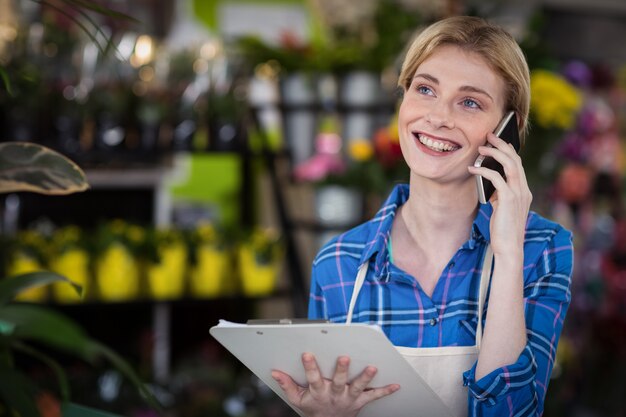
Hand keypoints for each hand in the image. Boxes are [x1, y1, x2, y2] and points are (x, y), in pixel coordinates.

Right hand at [271, 353, 399, 416]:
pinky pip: (373, 396)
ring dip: (365, 378)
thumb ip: (287, 384)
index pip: (313, 378)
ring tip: (372, 367)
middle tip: (343, 357)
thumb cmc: (313, 409)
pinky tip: (396, 384)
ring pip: (357, 387)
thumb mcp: (298, 399)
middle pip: (338, 382)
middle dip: (341, 370)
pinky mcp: (360, 402)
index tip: (307, 353)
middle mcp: (334, 395)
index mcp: (318, 392)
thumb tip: (274, 372)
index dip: (310, 366)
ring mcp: (348, 399)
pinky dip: (385, 391)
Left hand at [468, 132, 531, 256]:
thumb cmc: (502, 230)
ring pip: (510, 165)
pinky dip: (484, 171)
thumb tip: (488, 182)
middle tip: (489, 135)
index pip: (518, 165)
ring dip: (495, 153)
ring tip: (481, 148)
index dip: (509, 150)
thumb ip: (498, 194)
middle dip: (502, 145)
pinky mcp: (509, 200)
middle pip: (516, 160)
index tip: (498, 141)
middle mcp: (524, 190)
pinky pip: (497, 178)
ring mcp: (518, 194)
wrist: (509, 248)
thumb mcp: (501, 208)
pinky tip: (472, 169)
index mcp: (523, 191)